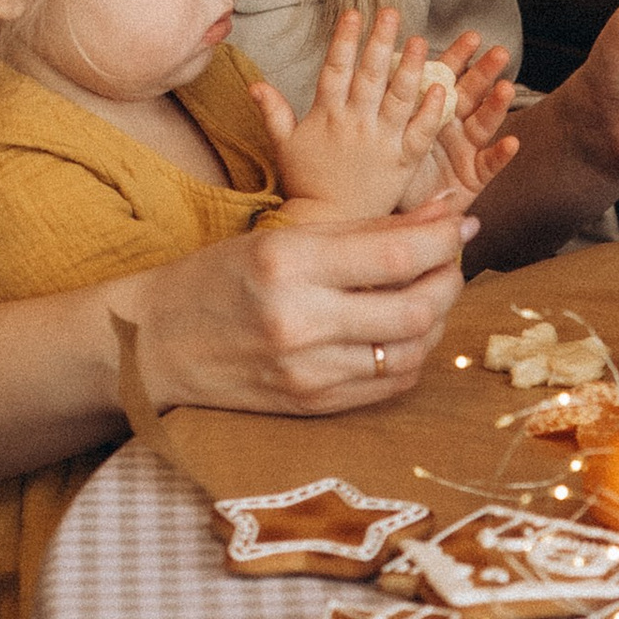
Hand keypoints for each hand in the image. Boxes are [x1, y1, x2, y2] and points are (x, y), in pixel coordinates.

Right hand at [116, 200, 472, 415]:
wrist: (156, 344)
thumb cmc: (219, 279)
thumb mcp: (283, 237)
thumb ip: (367, 230)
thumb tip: (445, 213)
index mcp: (287, 266)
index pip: (396, 257)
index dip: (443, 239)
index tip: (461, 224)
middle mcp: (299, 323)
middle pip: (414, 309)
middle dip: (449, 280)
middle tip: (449, 260)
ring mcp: (307, 372)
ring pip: (411, 351)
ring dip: (436, 320)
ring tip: (430, 293)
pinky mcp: (313, 405)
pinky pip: (389, 385)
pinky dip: (412, 354)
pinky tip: (404, 331)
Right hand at [250, 7, 462, 222]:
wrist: (328, 225)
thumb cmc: (306, 183)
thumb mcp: (284, 145)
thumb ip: (274, 111)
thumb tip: (253, 84)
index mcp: (327, 115)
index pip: (335, 69)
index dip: (344, 40)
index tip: (354, 13)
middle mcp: (355, 124)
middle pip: (369, 76)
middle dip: (380, 42)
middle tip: (392, 13)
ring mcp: (380, 143)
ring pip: (398, 99)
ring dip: (410, 68)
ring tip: (420, 42)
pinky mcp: (402, 163)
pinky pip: (419, 134)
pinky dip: (430, 113)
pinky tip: (441, 90)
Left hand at [400, 29, 521, 209]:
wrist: (395, 208)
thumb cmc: (389, 167)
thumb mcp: (386, 129)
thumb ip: (389, 101)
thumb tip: (379, 62)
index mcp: (432, 110)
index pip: (447, 77)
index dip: (460, 58)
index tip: (471, 37)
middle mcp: (453, 126)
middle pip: (472, 95)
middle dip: (486, 73)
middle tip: (499, 53)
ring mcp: (466, 150)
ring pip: (484, 123)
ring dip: (497, 105)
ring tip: (506, 89)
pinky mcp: (474, 177)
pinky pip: (489, 165)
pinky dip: (501, 155)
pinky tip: (512, 142)